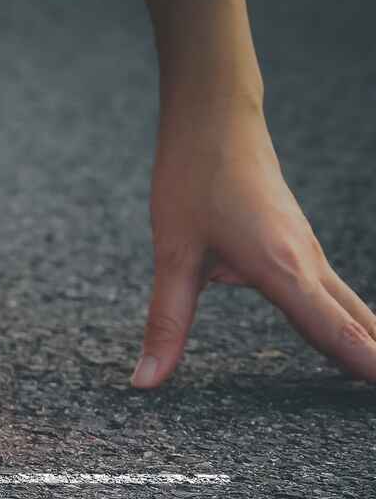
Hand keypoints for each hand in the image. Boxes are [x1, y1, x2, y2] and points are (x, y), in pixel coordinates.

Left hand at [134, 108, 375, 386]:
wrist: (215, 118)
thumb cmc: (194, 177)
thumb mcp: (172, 255)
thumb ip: (165, 323)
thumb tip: (146, 381)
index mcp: (281, 268)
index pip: (331, 330)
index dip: (361, 364)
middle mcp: (306, 261)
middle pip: (355, 322)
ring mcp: (307, 251)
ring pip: (350, 307)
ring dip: (369, 340)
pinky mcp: (298, 244)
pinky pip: (333, 293)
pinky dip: (351, 320)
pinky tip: (354, 335)